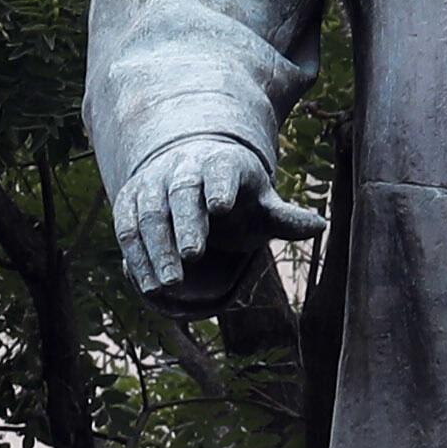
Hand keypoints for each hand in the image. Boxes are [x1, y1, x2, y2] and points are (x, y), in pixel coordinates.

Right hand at [113, 136, 324, 309]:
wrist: (191, 170)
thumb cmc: (237, 196)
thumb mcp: (262, 204)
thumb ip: (284, 217)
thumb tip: (319, 225)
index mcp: (221, 163)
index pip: (219, 170)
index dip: (219, 186)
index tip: (221, 206)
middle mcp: (182, 168)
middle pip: (180, 192)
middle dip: (186, 223)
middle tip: (193, 256)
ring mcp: (153, 183)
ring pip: (150, 212)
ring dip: (157, 247)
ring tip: (170, 283)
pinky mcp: (130, 201)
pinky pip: (127, 228)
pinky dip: (136, 256)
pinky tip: (147, 284)